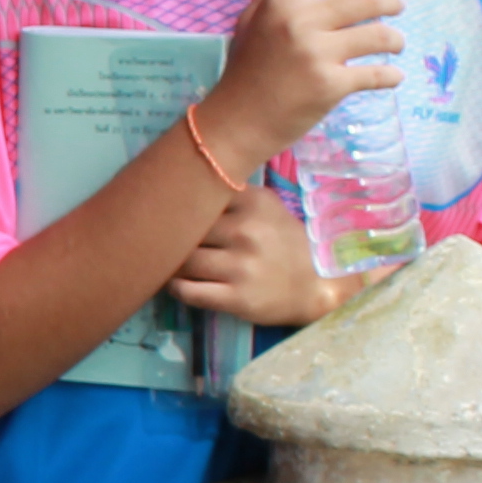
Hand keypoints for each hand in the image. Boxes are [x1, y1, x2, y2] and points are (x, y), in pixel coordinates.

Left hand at [174, 182, 344, 325]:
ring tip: (171, 263)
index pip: (199, 195)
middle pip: (186, 230)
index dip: (179, 205)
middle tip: (164, 242)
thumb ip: (231, 195)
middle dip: (173, 237)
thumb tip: (182, 184)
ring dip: (171, 264)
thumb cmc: (284, 244)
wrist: (317, 286)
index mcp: (254, 204)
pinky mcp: (236, 298)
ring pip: (182, 261)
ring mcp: (241, 266)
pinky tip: (178, 283)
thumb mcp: (267, 209)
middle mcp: (246, 231)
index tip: (167, 210)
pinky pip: (187, 291)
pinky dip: (175, 288)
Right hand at [198, 0, 404, 163]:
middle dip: (391, 1)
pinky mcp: (331, 86)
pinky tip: (392, 76)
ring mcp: (317, 55)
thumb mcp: (249, 24)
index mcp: (281, 1)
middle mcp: (300, 22)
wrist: (236, 124)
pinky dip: (391, 76)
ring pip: (380, 36)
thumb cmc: (243, 73)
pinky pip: (378, 74)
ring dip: (395, 39)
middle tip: (396, 7)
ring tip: (395, 44)